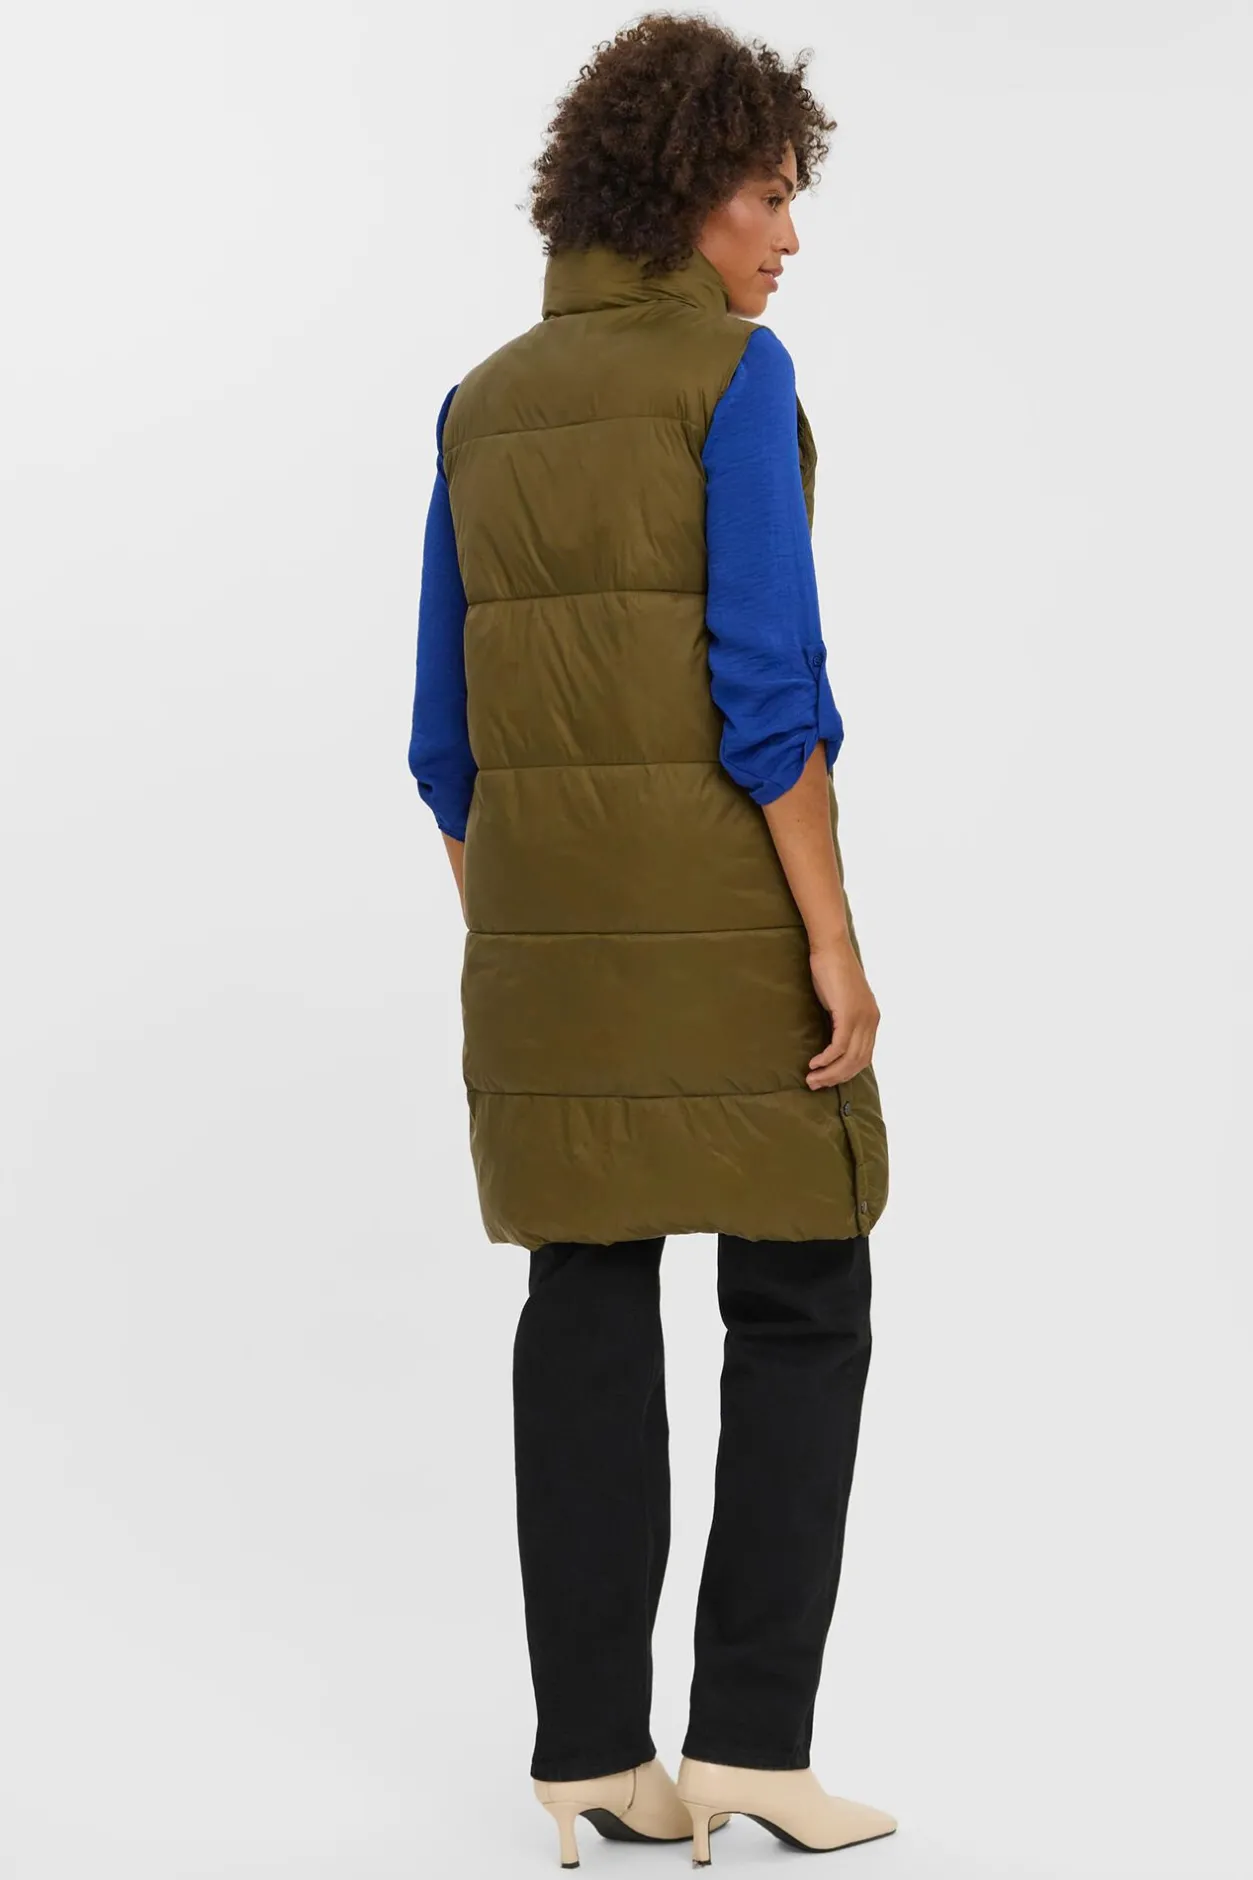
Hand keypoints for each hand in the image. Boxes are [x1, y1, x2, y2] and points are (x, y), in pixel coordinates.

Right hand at [806, 938, 879, 1088]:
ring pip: (849, 1058)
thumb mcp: (841, 1000)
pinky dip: (826, 1059)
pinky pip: (839, 1047)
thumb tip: (831, 1039)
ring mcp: (862, 1018)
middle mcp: (871, 1021)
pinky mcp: (848, 1014)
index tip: (828, 1079)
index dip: (846, 1072)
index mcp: (872, 1019)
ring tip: (811, 1079)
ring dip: (829, 1073)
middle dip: (836, 1077)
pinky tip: (814, 1064)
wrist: (831, 948)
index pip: (864, 1057)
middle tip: (815, 1084)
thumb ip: (842, 1019)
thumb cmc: (832, 970)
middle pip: (858, 1062)